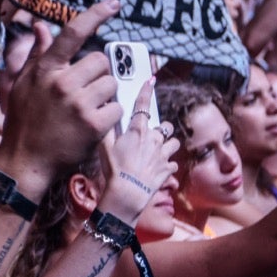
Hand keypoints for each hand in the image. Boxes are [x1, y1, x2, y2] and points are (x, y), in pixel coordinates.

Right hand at [0, 0, 124, 199]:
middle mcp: (62, 83)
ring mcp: (79, 104)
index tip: (114, 4)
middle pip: (100, 61)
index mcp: (45, 70)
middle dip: (97, 75)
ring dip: (104, 96)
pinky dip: (109, 116)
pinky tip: (91, 125)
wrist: (24, 162)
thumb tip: (43, 27)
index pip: (73, 33)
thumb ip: (38, 56)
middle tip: (83, 92)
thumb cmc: (23, 122)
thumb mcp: (23, 85)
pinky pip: (116, 108)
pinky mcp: (94, 124)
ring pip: (111, 85)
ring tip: (85, 110)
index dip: (96, 14)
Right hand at [96, 78, 180, 225]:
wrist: (127, 195)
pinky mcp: (167, 169)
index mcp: (138, 131)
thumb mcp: (104, 147)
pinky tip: (159, 166)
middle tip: (147, 135)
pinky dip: (168, 163)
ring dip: (167, 143)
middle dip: (158, 128)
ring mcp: (163, 154)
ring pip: (173, 141)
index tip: (150, 81)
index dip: (146, 91)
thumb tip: (104, 114)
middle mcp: (154, 139)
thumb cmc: (114, 170)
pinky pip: (173, 162)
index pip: (143, 104)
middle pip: (163, 125)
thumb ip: (106, 128)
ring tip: (157, 149)